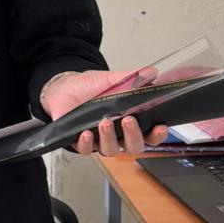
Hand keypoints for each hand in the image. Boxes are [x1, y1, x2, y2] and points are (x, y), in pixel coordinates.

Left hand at [39, 68, 167, 156]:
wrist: (63, 86)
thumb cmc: (88, 87)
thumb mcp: (111, 80)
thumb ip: (131, 78)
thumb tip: (151, 72)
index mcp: (128, 122)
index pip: (149, 135)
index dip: (156, 135)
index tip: (160, 127)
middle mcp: (116, 135)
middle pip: (133, 147)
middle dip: (134, 136)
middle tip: (128, 120)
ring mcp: (99, 140)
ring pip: (110, 150)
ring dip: (110, 138)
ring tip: (105, 122)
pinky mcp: (80, 142)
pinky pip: (86, 149)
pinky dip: (87, 143)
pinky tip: (87, 134)